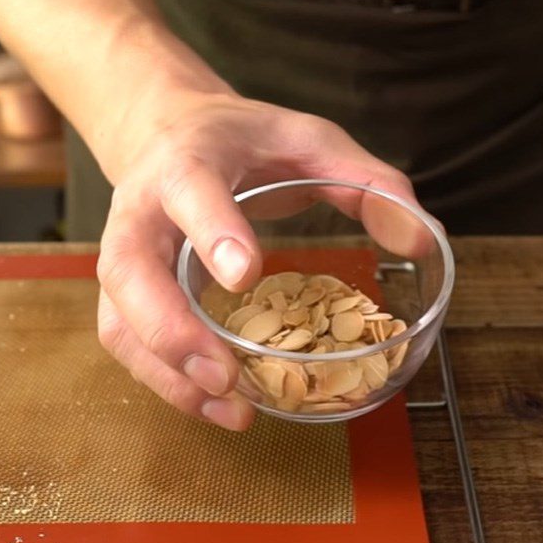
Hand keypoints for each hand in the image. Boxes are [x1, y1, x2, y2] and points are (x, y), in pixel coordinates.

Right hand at [95, 89, 417, 430]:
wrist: (168, 132)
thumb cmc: (244, 142)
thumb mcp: (310, 140)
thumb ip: (366, 180)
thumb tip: (424, 239)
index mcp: (189, 160)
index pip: (190, 190)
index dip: (212, 231)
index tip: (246, 273)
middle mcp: (143, 210)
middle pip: (128, 271)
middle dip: (170, 328)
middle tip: (225, 375)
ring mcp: (127, 254)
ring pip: (119, 321)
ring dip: (166, 374)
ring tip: (229, 410)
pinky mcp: (126, 291)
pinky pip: (127, 342)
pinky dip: (165, 382)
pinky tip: (217, 405)